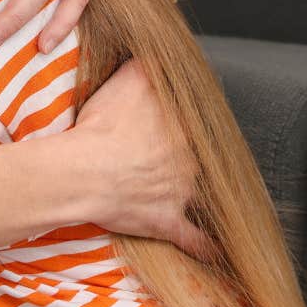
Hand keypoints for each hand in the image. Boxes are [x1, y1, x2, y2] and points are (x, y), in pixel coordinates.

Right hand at [66, 58, 211, 259]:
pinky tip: (221, 254)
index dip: (183, 124)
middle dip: (190, 158)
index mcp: (182, 127)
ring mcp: (181, 193)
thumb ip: (148, 65)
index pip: (194, 122)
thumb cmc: (102, 127)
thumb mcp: (128, 79)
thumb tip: (158, 53)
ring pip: (202, 194)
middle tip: (170, 156)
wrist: (85, 171)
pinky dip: (208, 247)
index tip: (173, 126)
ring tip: (202, 197)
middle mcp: (190, 159)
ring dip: (202, 196)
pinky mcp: (167, 221)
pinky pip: (195, 239)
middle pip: (200, 157)